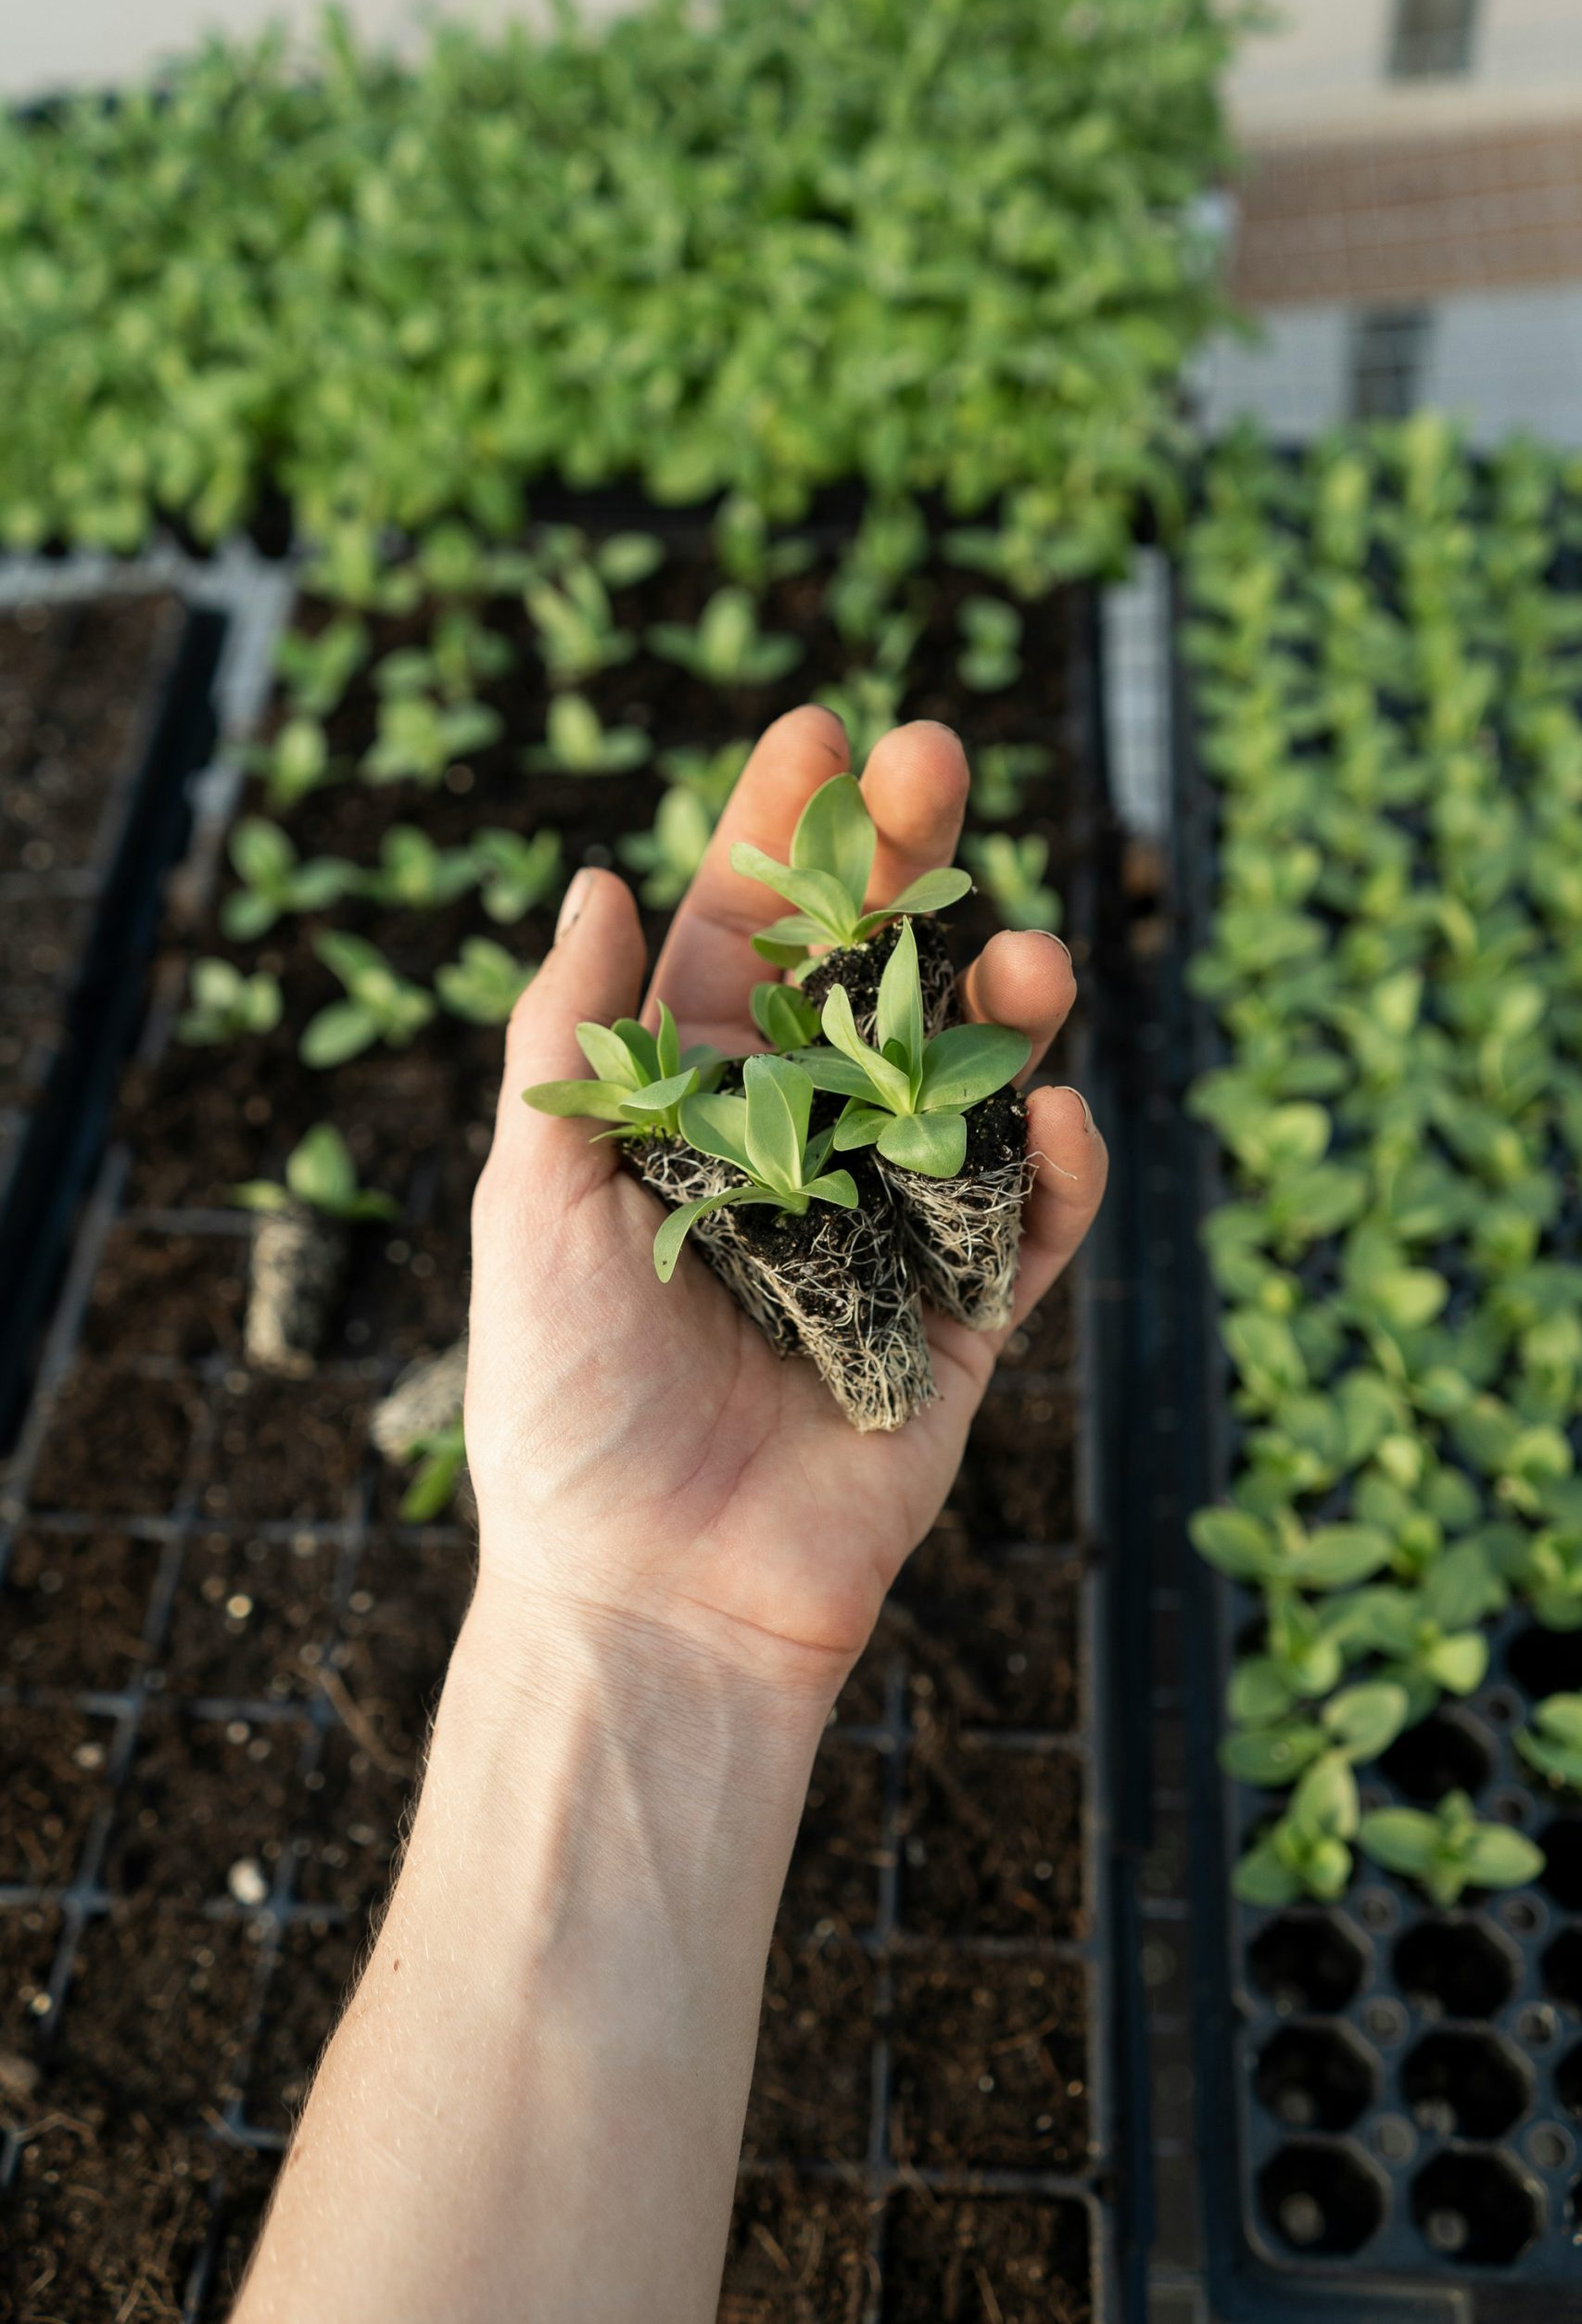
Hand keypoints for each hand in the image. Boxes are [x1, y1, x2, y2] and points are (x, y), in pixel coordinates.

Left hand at [464, 709, 1106, 1707]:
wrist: (652, 1597)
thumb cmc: (567, 1404)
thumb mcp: (539, 1205)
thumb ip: (572, 1046)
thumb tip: (591, 876)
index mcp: (687, 1109)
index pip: (738, 942)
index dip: (779, 834)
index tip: (819, 726)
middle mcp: (795, 1147)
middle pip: (868, 977)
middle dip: (906, 867)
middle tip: (937, 760)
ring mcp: (887, 1228)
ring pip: (971, 1082)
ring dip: (1006, 1005)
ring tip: (1028, 951)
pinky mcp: (962, 1325)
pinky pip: (1030, 1228)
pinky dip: (1059, 1172)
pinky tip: (1067, 1117)